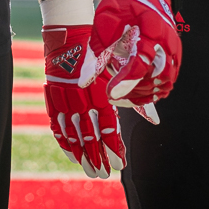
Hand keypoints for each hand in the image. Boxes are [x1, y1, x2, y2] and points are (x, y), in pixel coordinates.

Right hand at [44, 23, 124, 177]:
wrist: (70, 35)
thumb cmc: (100, 54)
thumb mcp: (119, 75)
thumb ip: (135, 101)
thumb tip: (155, 119)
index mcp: (98, 93)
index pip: (107, 127)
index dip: (114, 147)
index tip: (120, 164)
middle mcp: (80, 98)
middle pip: (88, 134)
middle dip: (96, 156)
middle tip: (103, 174)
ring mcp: (64, 98)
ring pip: (71, 132)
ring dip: (81, 153)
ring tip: (89, 170)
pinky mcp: (52, 97)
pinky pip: (56, 124)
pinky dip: (63, 140)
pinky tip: (71, 154)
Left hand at [79, 0, 181, 115]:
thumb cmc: (126, 4)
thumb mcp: (106, 16)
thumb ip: (98, 44)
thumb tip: (87, 76)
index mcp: (151, 26)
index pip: (142, 60)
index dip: (127, 80)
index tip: (111, 91)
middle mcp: (167, 41)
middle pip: (156, 76)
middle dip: (134, 90)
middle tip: (113, 95)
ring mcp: (173, 51)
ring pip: (164, 82)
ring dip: (143, 94)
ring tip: (122, 96)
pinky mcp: (174, 59)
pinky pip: (167, 82)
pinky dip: (153, 93)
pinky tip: (135, 95)